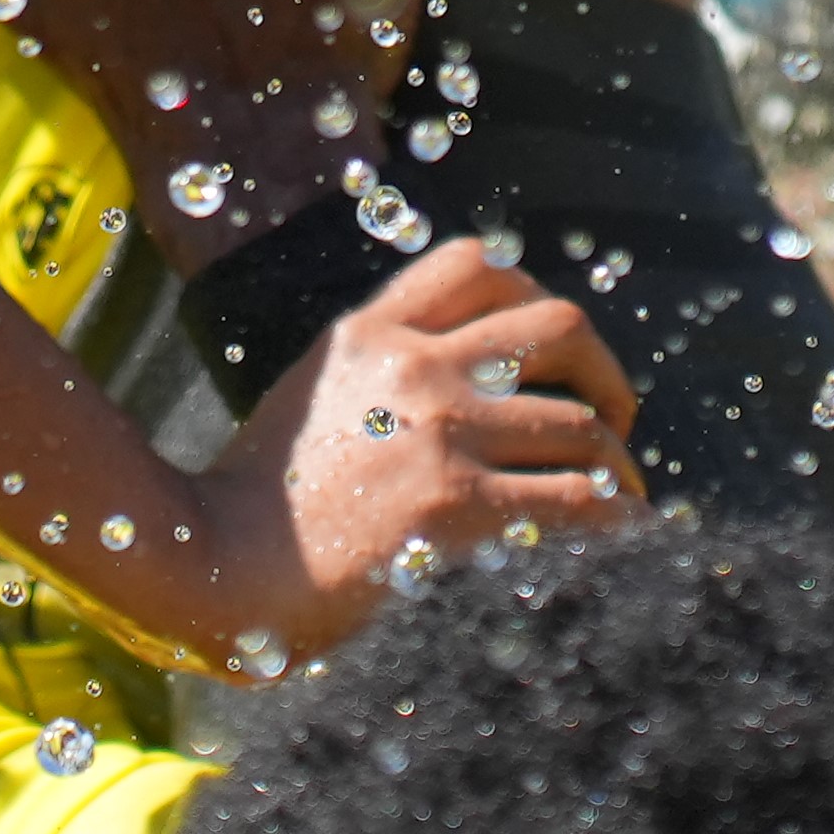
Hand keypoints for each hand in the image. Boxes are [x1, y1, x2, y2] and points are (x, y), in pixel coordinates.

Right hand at [164, 235, 638, 665]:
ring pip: (580, 421)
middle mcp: (414, 365)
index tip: (552, 352)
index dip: (535, 298)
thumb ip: (377, 375)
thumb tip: (456, 390)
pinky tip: (618, 531)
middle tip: (611, 418)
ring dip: (615, 460)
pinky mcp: (456, 504)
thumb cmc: (257, 504)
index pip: (477, 265)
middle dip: (604, 372)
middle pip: (559, 327)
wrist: (214, 567)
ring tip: (619, 492)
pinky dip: (614, 513)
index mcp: (371, 332)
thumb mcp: (311, 397)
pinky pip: (577, 497)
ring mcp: (439, 430)